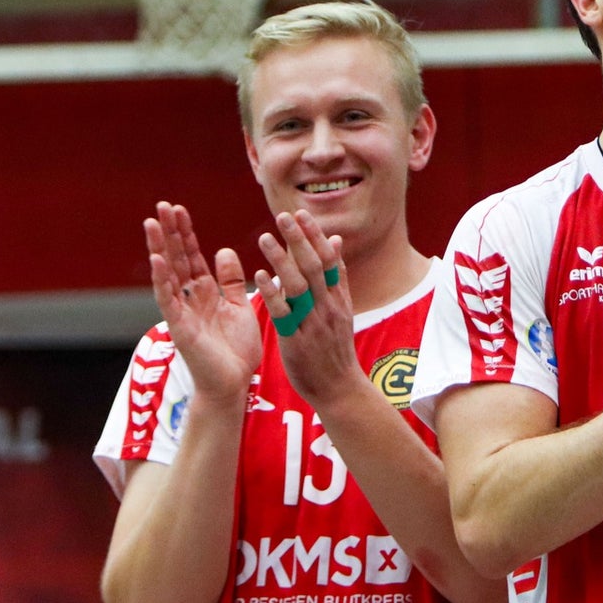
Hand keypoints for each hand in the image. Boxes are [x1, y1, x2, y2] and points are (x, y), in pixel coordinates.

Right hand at [145, 202, 259, 398]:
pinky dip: (162, 280)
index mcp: (204, 293)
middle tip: (161, 205)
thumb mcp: (239, 307)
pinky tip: (157, 260)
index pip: (191, 256)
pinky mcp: (180, 327)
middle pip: (176, 258)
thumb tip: (223, 250)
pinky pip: (169, 300)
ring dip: (159, 248)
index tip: (178, 209)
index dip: (185, 233)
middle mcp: (189, 298)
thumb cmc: (235, 350)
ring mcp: (181, 312)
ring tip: (151, 222)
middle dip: (169, 232)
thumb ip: (231, 281)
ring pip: (167, 274)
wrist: (233, 384)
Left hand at [255, 210, 361, 410]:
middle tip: (284, 216)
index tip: (302, 214)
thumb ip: (336, 276)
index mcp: (338, 298)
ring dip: (282, 261)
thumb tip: (335, 240)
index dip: (315, 236)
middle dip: (299, 240)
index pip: (328, 260)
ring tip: (265, 238)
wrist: (339, 389)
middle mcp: (328, 307)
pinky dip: (273, 293)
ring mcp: (314, 323)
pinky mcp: (297, 340)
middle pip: (314, 267)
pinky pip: (284, 313)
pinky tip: (259, 277)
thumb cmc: (335, 349)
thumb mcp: (342, 309)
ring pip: (299, 286)